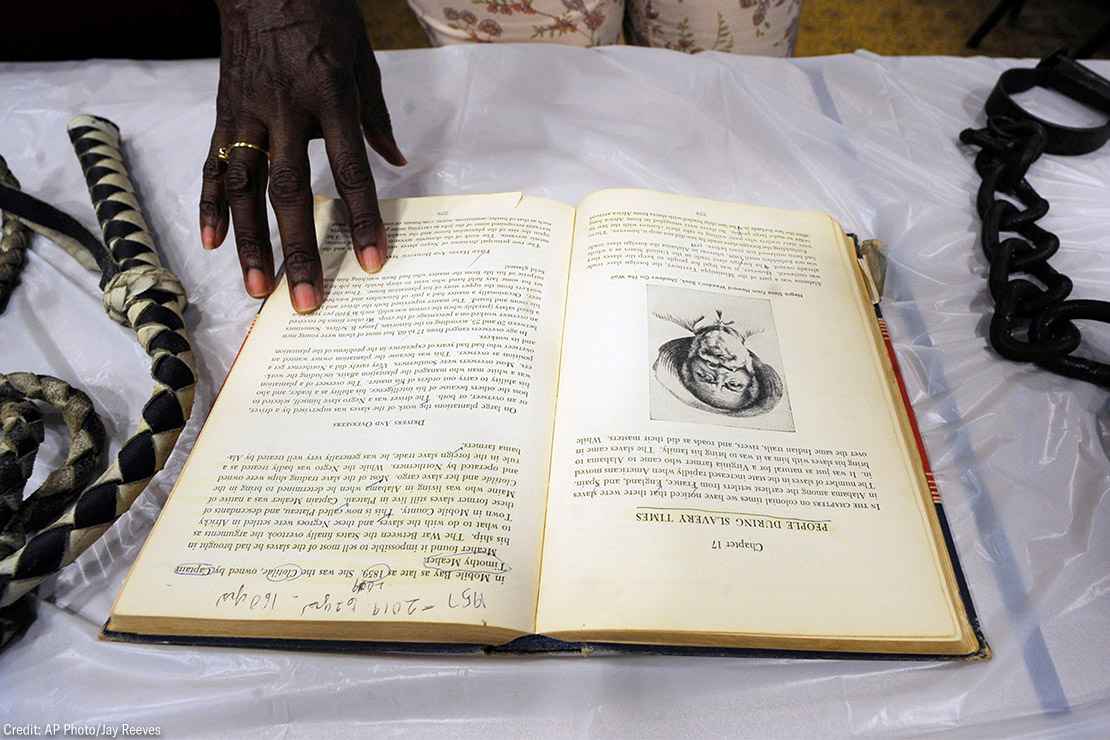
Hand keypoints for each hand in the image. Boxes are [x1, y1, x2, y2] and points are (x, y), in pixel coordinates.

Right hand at [200, 0, 405, 312]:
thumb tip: (396, 162)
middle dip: (299, 250)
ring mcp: (246, 114)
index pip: (349, 171)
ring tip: (258, 288)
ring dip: (249, 242)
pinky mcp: (222, 112)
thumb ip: (375, 115)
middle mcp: (283, 111)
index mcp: (328, 97)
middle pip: (289, 192)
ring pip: (242, 188)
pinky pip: (212, 165)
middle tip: (307, 301)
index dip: (362, 220)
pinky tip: (212, 244)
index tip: (373, 263)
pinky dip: (209, 205)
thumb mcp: (362, 58)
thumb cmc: (321, 13)